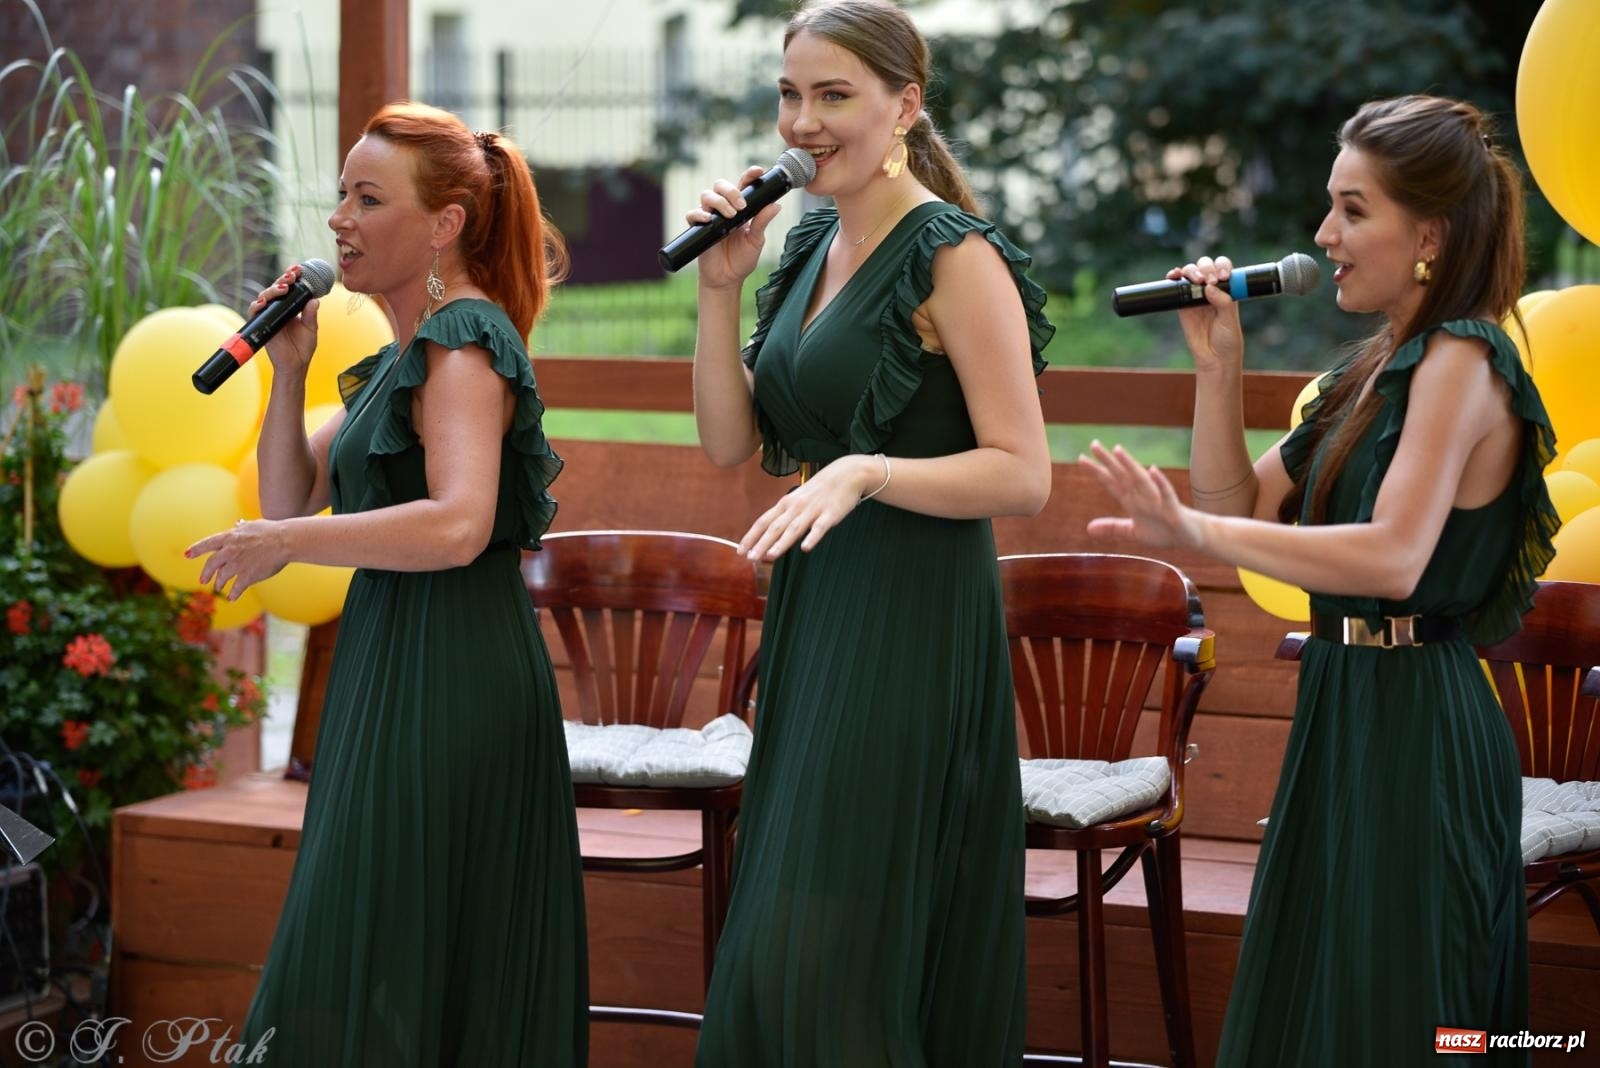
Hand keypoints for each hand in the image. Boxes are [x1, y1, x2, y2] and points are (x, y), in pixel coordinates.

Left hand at [185, 519, 292, 598]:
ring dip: (220, 584)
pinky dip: (233, 594)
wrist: (284, 541)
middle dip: (206, 573)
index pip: (207, 544)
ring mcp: (237, 565)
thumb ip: (242, 527)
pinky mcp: (247, 576)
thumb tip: (237, 524)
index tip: (187, 555)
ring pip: (222, 577)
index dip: (196, 550)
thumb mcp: (253, 525)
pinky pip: (236, 588)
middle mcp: (229, 552)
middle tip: (203, 580)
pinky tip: (232, 598)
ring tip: (219, 588)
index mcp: (229, 538)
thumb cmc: (271, 531)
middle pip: (211, 564)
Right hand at [251, 264, 320, 376]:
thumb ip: (311, 315)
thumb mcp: (311, 329)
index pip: (289, 288)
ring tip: (284, 287)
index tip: (299, 269)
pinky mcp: (261, 324)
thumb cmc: (303, 347)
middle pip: (276, 288)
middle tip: (292, 275)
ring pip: (265, 296)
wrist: (295, 365)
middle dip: (283, 279)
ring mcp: (269, 315)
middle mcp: (278, 308)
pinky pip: (254, 312)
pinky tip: (264, 302)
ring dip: (273, 289)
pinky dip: (257, 305)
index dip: (291, 276)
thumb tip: (315, 300)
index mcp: (291, 307)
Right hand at [690, 165, 782, 290]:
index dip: (749, 175)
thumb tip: (776, 206)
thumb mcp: (756, 241)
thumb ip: (762, 222)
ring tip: (730, 216)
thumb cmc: (741, 259)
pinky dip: (699, 214)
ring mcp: (709, 217)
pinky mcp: (698, 228)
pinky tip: (709, 219)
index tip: (758, 171)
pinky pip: (692, 214)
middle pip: (720, 185)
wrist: (727, 279)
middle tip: (741, 206)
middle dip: (731, 190)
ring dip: (719, 201)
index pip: (742, 185)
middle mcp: (723, 208)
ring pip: (707, 195)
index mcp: (739, 208)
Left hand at [738, 455, 878, 559]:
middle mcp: (796, 507)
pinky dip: (812, 537)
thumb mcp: (798, 499)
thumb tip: (770, 535)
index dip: (751, 536)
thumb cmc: (819, 490)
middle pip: (775, 527)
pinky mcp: (830, 514)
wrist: (847, 474)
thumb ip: (785, 516)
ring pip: (794, 528)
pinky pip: (820, 528)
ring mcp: (813, 510)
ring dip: (781, 543)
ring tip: (770, 556)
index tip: (740, 551)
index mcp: (786, 504)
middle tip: (750, 558)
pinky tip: (806, 548)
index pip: (763, 521)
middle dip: (761, 543)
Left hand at [1082, 441, 1205, 551]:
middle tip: (1094, 444)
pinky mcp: (1173, 508)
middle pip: (1123, 475)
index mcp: (1132, 500)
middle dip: (1109, 461)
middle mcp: (1143, 496)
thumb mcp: (1133, 532)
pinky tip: (1153, 470)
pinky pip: (1166, 493)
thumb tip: (1088, 528)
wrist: (1190, 536)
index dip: (1096, 472)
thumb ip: (1113, 528)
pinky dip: (1160, 482)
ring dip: (1130, 465)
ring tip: (1118, 450)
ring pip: (1141, 480)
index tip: (1080, 458)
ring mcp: (1158, 500)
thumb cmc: (1163, 530)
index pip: (1111, 483)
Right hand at [1167, 255, 1243, 372]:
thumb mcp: (1230, 321)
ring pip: (1191, 272)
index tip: (1222, 277)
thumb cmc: (1227, 340)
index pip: (1224, 268)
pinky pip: (1176, 286)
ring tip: (1195, 280)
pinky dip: (1174, 277)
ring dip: (1192, 270)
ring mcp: (1196, 296)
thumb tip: (1209, 286)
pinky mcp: (1182, 304)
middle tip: (1209, 281)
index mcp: (1227, 290)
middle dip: (1207, 268)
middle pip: (1206, 266)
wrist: (1214, 358)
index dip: (1222, 267)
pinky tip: (1174, 275)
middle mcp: (1211, 290)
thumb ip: (1223, 302)